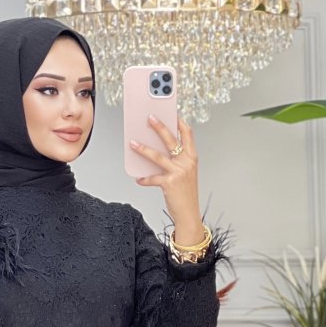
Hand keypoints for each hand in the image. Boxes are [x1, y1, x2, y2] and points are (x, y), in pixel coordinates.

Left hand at [129, 114, 204, 245]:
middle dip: (159, 127)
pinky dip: (144, 179)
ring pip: (158, 156)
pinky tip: (138, 179)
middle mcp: (187, 162)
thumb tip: (156, 150)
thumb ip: (175, 161)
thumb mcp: (185, 174)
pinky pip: (153, 178)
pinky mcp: (170, 183)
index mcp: (192, 157)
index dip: (180, 121)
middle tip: (149, 118)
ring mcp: (179, 172)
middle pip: (171, 139)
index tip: (171, 112)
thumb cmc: (185, 194)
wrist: (189, 214)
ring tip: (133, 143)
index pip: (188, 134)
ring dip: (143, 149)